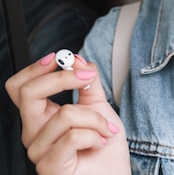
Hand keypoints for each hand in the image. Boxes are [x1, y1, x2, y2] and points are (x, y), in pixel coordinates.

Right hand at [5, 52, 130, 174]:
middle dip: (62, 79)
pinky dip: (96, 135)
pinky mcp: (49, 166)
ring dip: (96, 118)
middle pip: (28, 93)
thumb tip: (76, 59)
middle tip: (88, 78)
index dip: (36, 68)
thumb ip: (87, 83)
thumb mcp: (99, 106)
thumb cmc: (104, 146)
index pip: (19, 87)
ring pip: (65, 113)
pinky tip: (99, 143)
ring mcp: (38, 150)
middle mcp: (33, 132)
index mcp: (41, 116)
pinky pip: (73, 136)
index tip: (61, 58)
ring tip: (105, 130)